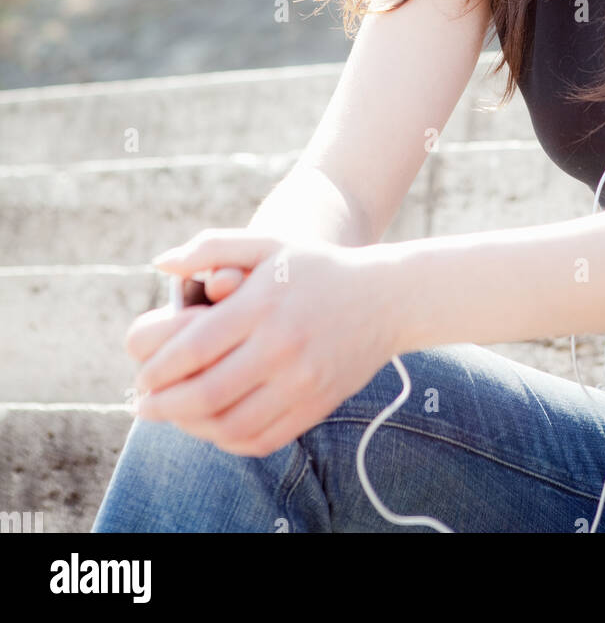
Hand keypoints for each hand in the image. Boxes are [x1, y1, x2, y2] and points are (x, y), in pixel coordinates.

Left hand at [128, 228, 398, 456]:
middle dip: (164, 406)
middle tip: (144, 404)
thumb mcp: (268, 243)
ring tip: (174, 417)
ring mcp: (302, 381)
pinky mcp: (316, 406)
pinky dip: (227, 440)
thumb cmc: (315, 267)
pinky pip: (260, 439)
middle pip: (205, 394)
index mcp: (263, 304)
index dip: (157, 368)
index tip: (141, 376)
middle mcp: (282, 346)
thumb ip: (212, 246)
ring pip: (230, 425)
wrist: (384, 298)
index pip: (193, 347)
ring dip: (191, 428)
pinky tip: (212, 426)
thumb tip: (160, 262)